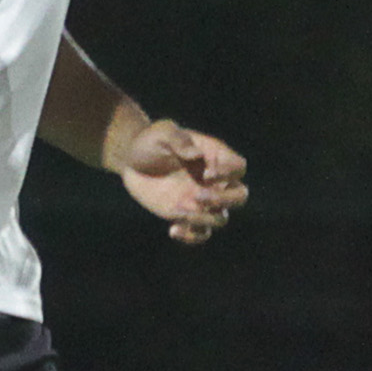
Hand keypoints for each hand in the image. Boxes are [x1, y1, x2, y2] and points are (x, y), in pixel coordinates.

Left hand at [117, 119, 249, 243]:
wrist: (132, 161)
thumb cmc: (150, 141)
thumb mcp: (162, 134)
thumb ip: (179, 140)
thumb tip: (196, 155)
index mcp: (214, 157)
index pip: (239, 167)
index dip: (229, 173)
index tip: (206, 174)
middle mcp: (214, 181)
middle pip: (240, 196)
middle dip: (224, 200)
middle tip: (198, 196)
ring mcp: (202, 201)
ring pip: (221, 219)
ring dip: (203, 219)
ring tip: (177, 209)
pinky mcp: (187, 216)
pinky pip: (200, 234)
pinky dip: (190, 236)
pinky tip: (172, 229)